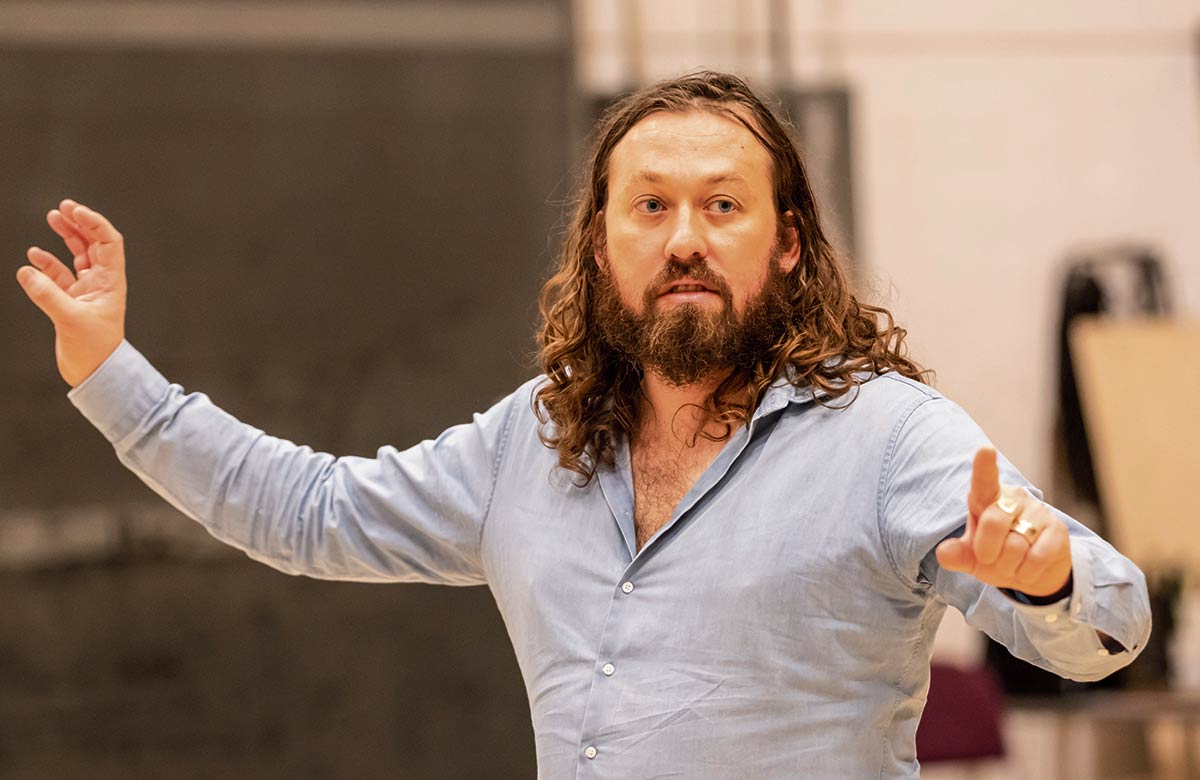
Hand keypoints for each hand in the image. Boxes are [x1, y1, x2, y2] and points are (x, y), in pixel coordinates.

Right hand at [16, 199, 127, 386]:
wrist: (96, 375)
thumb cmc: (94, 350)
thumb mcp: (70, 320)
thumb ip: (47, 295)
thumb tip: (26, 271)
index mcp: (111, 282)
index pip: (108, 242)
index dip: (94, 223)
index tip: (74, 209)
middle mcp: (101, 283)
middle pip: (93, 243)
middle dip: (79, 223)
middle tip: (62, 207)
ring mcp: (87, 291)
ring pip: (78, 255)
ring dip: (66, 236)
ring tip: (52, 217)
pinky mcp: (71, 302)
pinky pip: (60, 275)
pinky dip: (48, 263)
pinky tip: (34, 257)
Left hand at [935, 447, 1071, 597]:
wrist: (1031, 572)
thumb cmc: (995, 555)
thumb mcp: (970, 557)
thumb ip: (955, 554)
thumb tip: (944, 553)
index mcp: (985, 498)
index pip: (984, 480)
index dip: (984, 466)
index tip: (986, 450)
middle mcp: (1012, 498)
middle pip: (993, 523)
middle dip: (987, 553)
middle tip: (991, 559)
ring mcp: (1037, 512)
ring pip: (1016, 546)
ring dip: (1008, 567)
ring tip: (1012, 564)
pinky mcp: (1058, 530)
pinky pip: (1037, 558)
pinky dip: (1027, 573)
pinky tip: (1028, 569)